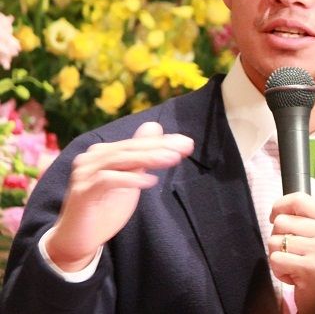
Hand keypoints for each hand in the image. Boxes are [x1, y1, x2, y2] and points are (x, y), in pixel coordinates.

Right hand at [46, 122, 193, 271]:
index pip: (136, 144)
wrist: (77, 240)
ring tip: (173, 159)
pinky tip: (150, 182)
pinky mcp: (82, 192)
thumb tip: (154, 126)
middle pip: (130, 148)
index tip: (187, 143)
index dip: (162, 142)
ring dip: (149, 158)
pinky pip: (108, 180)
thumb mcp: (129, 180)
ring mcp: (84, 174)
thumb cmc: (105, 209)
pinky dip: (130, 179)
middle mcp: (91, 158)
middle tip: (185, 146)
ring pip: (121, 159)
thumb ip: (140, 156)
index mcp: (103, 153)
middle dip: (160, 147)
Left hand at [268, 192, 314, 311]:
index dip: (280, 206)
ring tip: (293, 265)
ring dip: (278, 256)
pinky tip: (293, 276)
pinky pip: (276, 259)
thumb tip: (278, 210)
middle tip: (290, 252)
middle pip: (281, 221)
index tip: (274, 217)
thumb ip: (307, 221)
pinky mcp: (310, 270)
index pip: (299, 199)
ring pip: (274, 241)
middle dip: (277, 238)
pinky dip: (278, 271)